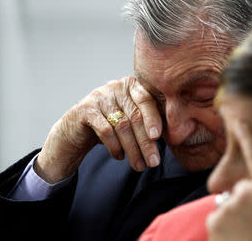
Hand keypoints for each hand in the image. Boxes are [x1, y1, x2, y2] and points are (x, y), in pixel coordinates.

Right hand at [35, 76, 161, 182]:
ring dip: (132, 150)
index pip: (147, 100)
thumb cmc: (112, 126)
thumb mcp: (131, 120)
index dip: (154, 119)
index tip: (158, 138)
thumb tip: (175, 136)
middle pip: (135, 116)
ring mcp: (99, 96)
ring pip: (122, 126)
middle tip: (153, 162)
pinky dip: (115, 147)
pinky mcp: (85, 110)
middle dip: (145, 142)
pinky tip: (119, 156)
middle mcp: (116, 86)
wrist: (76, 131)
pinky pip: (105, 130)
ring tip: (139, 166)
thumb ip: (149, 122)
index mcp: (131, 85)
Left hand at [207, 123, 251, 240]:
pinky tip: (236, 237)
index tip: (240, 121)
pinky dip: (224, 226)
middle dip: (246, 200)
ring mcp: (228, 206)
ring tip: (248, 232)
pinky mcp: (214, 220)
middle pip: (241, 189)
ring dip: (235, 214)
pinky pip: (218, 217)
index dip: (248, 138)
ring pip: (229, 204)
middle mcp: (245, 193)